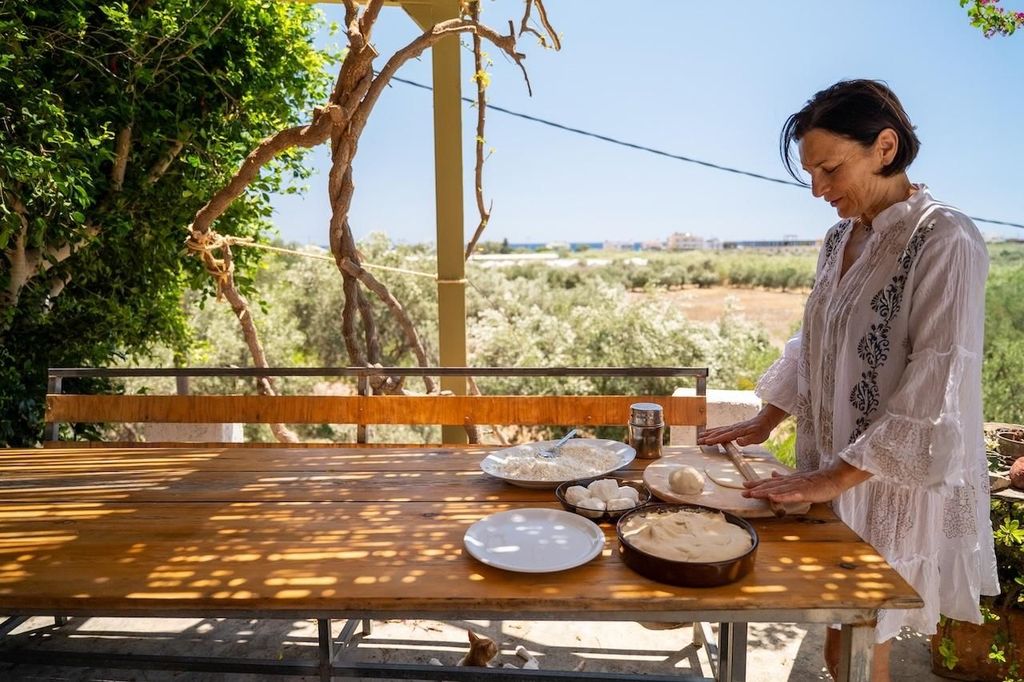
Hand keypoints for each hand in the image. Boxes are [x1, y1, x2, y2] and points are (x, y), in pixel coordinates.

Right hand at [698, 413, 775, 446]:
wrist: (764, 421)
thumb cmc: (761, 430)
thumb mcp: (758, 437)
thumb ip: (747, 440)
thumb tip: (738, 441)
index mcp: (738, 432)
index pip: (724, 436)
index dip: (715, 439)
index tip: (706, 442)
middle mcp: (733, 428)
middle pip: (718, 433)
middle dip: (707, 437)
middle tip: (698, 441)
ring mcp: (732, 427)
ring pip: (718, 430)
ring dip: (708, 434)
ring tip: (699, 436)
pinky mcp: (732, 427)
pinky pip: (720, 429)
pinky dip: (713, 430)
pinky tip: (709, 432)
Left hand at [741, 462, 870, 504]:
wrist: (834, 478)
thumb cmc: (817, 481)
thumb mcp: (798, 479)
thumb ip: (784, 478)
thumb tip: (772, 474)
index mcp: (788, 480)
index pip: (770, 482)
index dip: (757, 484)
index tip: (744, 486)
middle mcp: (790, 482)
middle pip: (771, 486)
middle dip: (756, 489)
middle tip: (743, 492)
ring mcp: (797, 487)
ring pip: (778, 490)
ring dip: (765, 492)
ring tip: (753, 494)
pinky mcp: (805, 492)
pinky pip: (792, 495)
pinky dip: (781, 496)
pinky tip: (772, 497)